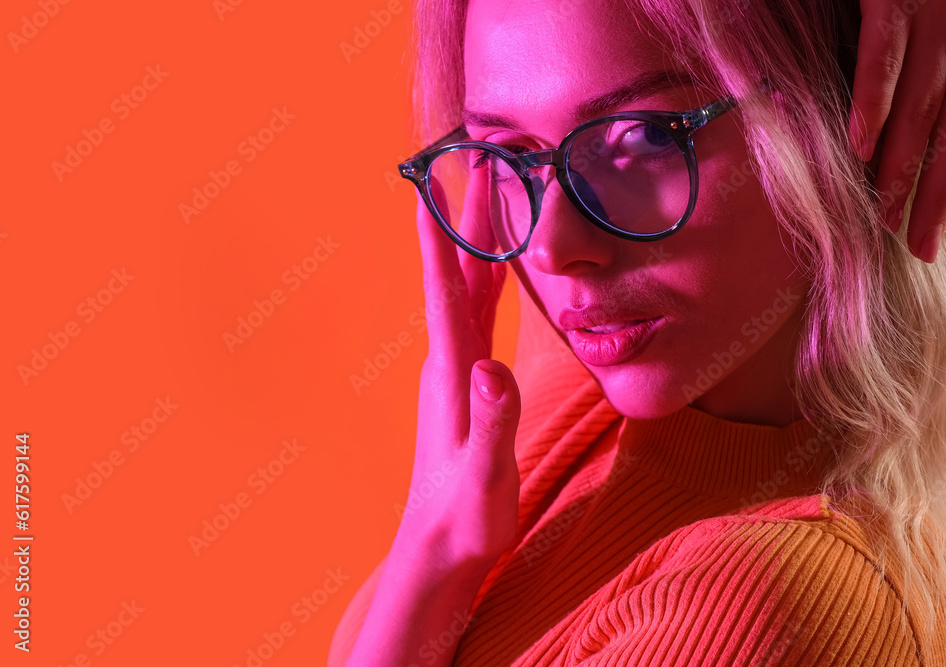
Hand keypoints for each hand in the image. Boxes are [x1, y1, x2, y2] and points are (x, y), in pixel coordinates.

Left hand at [399, 165, 521, 574]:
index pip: (446, 293)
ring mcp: (457, 373)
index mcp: (453, 374)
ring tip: (493, 203)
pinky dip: (488, 282)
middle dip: (470, 222)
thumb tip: (493, 370)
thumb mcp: (485, 476)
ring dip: (479, 246)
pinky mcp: (468, 386)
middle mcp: (450, 363)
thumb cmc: (464, 517)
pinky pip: (479, 317)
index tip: (434, 186)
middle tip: (483, 168)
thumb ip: (492, 423)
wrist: (440, 549)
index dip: (442, 240)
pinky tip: (497, 274)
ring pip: (471, 294)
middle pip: (461, 279)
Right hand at [849, 0, 945, 262]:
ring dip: (902, 164)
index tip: (927, 234)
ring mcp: (935, 12)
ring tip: (882, 214)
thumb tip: (927, 112)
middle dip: (931, 193)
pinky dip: (873, 102)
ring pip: (921, 103)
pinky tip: (860, 146)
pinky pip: (884, 57)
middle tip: (911, 245)